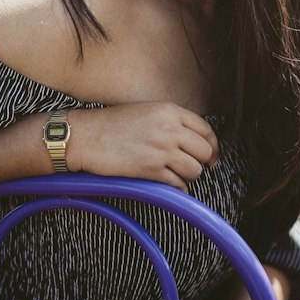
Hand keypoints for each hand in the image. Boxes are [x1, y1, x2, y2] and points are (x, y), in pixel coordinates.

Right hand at [68, 102, 218, 188]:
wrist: (85, 137)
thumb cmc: (111, 124)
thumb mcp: (146, 111)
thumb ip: (171, 121)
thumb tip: (192, 139)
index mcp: (169, 111)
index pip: (206, 129)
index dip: (213, 145)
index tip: (212, 155)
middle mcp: (169, 129)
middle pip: (205, 151)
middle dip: (202, 161)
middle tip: (194, 166)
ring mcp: (161, 151)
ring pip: (194, 170)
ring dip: (188, 176)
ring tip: (177, 174)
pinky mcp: (151, 170)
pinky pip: (178, 185)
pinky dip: (177, 188)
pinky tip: (170, 185)